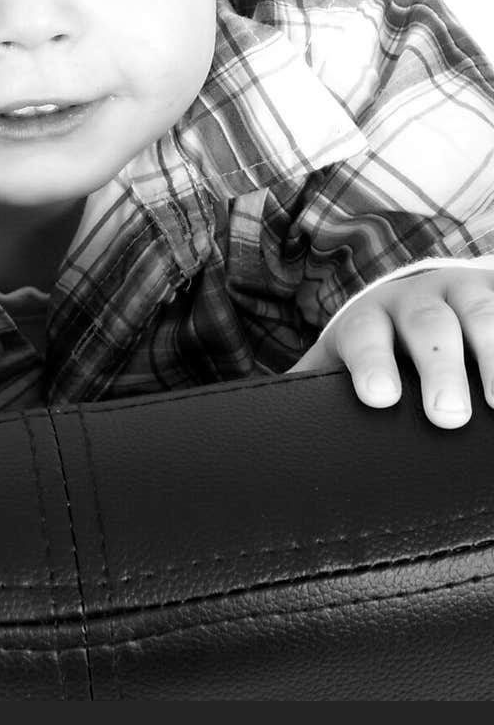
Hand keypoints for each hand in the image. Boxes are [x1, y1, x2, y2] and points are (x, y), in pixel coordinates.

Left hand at [289, 268, 493, 427]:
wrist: (421, 297)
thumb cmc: (377, 350)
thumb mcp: (341, 362)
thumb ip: (309, 391)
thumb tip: (254, 430)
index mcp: (369, 320)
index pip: (364, 336)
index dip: (371, 363)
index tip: (379, 399)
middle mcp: (420, 300)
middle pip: (429, 327)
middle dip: (439, 368)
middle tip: (447, 417)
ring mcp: (467, 294)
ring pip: (484, 314)